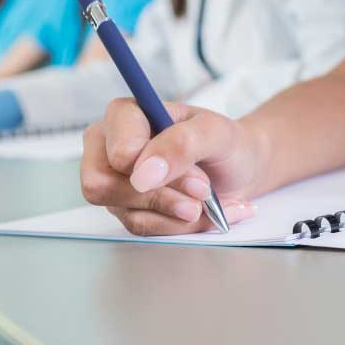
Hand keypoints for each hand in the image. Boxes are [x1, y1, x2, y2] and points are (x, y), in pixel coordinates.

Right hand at [81, 99, 264, 235]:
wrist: (241, 169)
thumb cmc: (225, 143)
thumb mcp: (215, 133)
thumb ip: (181, 144)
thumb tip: (143, 175)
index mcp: (124, 116)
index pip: (117, 153)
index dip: (154, 170)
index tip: (195, 172)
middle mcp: (108, 147)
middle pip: (103, 187)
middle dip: (163, 196)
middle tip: (203, 189)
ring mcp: (115, 182)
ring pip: (128, 213)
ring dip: (178, 212)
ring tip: (208, 200)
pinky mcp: (127, 209)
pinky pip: (144, 228)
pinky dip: (181, 225)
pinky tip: (203, 212)